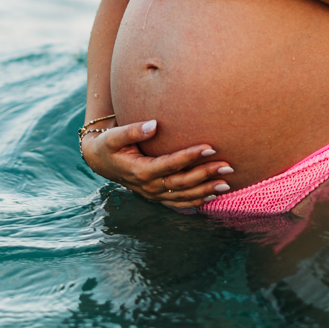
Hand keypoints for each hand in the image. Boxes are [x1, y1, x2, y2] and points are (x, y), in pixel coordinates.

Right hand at [81, 119, 233, 208]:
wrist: (101, 161)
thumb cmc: (109, 144)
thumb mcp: (114, 136)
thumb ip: (132, 130)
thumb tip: (154, 124)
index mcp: (140, 171)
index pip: (170, 164)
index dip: (190, 156)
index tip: (210, 147)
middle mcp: (149, 186)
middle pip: (181, 182)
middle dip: (205, 175)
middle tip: (227, 166)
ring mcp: (154, 194)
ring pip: (183, 196)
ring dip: (205, 190)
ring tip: (227, 184)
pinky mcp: (157, 196)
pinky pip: (179, 202)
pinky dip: (197, 201)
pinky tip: (213, 196)